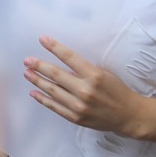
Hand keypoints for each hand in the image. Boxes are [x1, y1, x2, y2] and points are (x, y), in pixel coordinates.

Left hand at [24, 35, 144, 135]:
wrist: (128, 115)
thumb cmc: (117, 90)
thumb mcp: (104, 73)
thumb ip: (84, 69)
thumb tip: (62, 61)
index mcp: (94, 75)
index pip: (69, 57)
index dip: (54, 47)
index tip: (42, 39)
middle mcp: (85, 90)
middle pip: (56, 75)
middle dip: (39, 66)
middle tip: (27, 60)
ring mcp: (79, 106)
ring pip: (52, 91)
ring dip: (37, 81)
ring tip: (27, 73)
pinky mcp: (76, 118)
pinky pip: (55, 107)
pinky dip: (43, 99)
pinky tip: (34, 92)